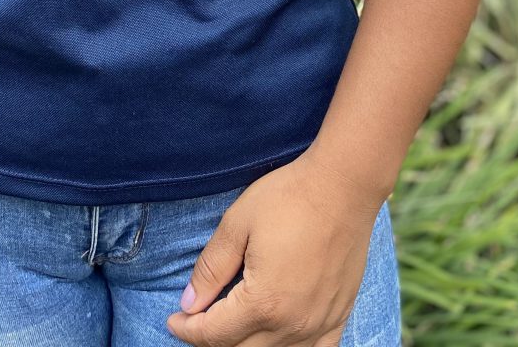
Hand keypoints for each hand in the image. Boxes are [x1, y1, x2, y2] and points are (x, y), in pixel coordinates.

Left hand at [166, 147, 382, 344]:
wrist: (343, 186)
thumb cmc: (289, 198)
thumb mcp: (238, 224)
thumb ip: (211, 268)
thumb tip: (189, 303)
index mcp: (264, 302)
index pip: (215, 334)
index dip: (188, 330)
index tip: (174, 320)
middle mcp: (293, 325)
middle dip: (212, 340)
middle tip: (196, 321)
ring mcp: (319, 325)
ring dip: (246, 345)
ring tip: (230, 325)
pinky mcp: (338, 317)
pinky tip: (276, 338)